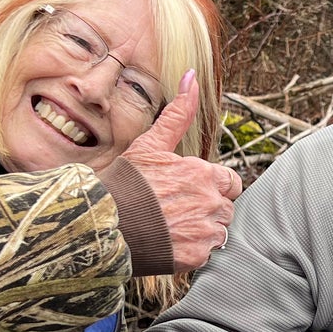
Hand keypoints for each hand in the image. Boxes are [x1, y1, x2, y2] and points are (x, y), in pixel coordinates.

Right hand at [120, 70, 242, 274]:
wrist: (102, 224)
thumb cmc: (124, 183)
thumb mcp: (151, 144)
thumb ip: (178, 114)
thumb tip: (192, 75)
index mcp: (205, 174)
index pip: (230, 182)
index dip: (212, 186)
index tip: (188, 190)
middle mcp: (211, 202)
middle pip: (225, 208)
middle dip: (207, 209)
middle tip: (175, 210)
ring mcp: (206, 232)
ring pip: (218, 232)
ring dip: (201, 230)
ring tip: (170, 227)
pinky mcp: (197, 256)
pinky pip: (206, 253)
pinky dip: (191, 250)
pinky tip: (169, 243)